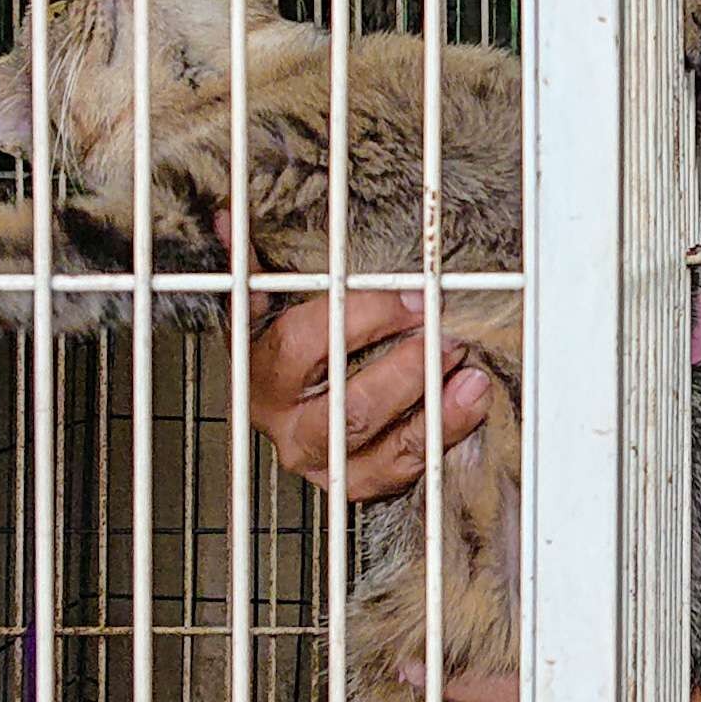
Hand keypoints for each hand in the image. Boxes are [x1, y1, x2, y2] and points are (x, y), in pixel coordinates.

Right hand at [243, 282, 490, 500]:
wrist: (288, 408)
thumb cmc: (287, 347)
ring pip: (381, 451)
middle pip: (348, 410)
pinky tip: (470, 403)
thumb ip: (253, 266)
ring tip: (472, 376)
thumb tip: (228, 218)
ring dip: (434, 413)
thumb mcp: (266, 307)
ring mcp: (323, 463)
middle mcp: (287, 427)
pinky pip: (403, 472)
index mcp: (262, 374)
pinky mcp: (356, 484)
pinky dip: (443, 437)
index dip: (364, 319)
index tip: (414, 297)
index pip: (305, 344)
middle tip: (449, 337)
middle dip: (407, 372)